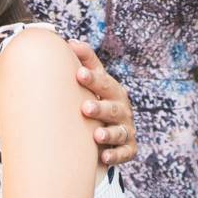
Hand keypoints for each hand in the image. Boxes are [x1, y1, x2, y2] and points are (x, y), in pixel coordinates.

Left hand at [68, 39, 137, 166]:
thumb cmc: (99, 98)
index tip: (79, 74)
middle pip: (112, 108)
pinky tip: (104, 156)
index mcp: (113, 90)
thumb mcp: (95, 80)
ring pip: (119, 132)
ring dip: (109, 134)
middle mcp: (122, 109)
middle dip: (100, 108)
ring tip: (96, 135)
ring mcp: (126, 129)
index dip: (92, 79)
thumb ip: (86, 60)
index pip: (104, 83)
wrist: (112, 128)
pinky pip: (124, 153)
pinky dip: (115, 155)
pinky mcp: (128, 148)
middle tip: (85, 108)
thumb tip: (69, 41)